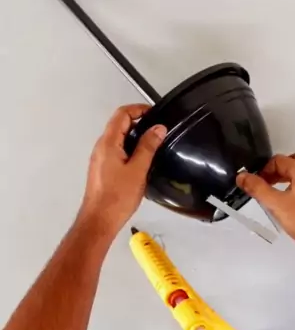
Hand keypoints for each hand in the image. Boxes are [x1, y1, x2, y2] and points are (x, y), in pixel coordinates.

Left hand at [78, 104, 166, 239]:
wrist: (99, 220)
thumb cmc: (116, 198)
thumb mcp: (138, 169)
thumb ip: (148, 146)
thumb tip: (158, 128)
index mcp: (108, 143)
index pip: (122, 114)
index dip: (139, 109)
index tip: (154, 113)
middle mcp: (101, 147)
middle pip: (119, 123)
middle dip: (138, 121)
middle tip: (157, 129)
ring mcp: (100, 158)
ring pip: (117, 137)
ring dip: (134, 135)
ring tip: (152, 143)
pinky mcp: (102, 168)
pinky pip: (116, 149)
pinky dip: (129, 147)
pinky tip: (141, 159)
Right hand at [236, 153, 294, 266]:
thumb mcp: (276, 204)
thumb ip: (258, 189)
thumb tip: (242, 176)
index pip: (280, 160)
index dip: (264, 169)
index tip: (255, 183)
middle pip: (293, 162)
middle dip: (276, 170)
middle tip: (264, 183)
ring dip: (284, 179)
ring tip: (271, 193)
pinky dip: (292, 188)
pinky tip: (285, 203)